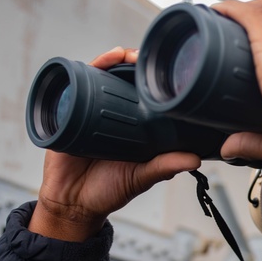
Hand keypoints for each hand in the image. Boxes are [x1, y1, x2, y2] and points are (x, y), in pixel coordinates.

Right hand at [29, 47, 201, 240]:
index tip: (162, 69)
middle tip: (140, 56)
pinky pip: (72, 89)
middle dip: (130, 62)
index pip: (142, 94)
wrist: (72, 205)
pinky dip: (80, 73)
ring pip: (97, 78)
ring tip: (120, 55)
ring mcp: (87, 113)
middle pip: (120, 78)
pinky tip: (92, 66)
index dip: (150, 79)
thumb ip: (164, 167)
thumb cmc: (107, 192)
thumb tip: (195, 159)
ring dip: (108, 61)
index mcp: (131, 126)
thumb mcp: (140, 178)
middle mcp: (110, 116)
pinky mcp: (66, 116)